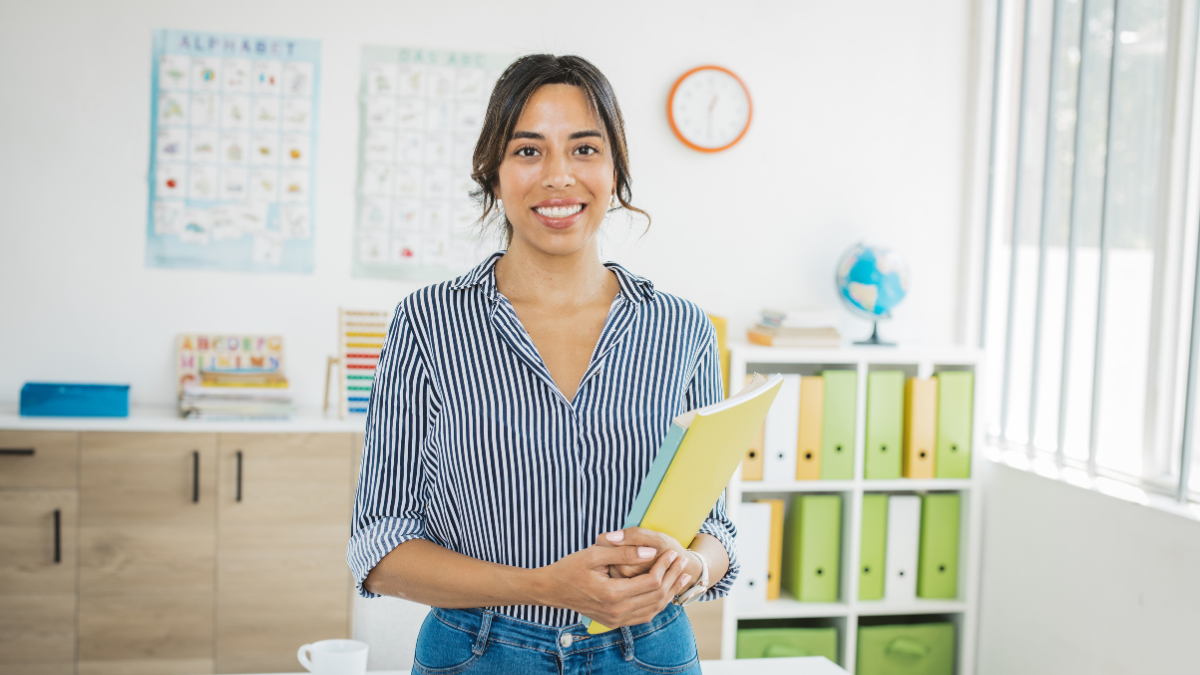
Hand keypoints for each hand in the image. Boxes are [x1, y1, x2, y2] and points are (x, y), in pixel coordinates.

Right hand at [534, 537, 692, 627]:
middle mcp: (616, 611)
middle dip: (672, 577)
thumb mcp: (595, 553)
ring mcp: (616, 619)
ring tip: (681, 576)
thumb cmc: (571, 567)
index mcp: (612, 594)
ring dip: (669, 592)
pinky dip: (657, 604)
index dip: (665, 566)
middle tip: (682, 560)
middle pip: (656, 596)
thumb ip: (624, 552)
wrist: (552, 589)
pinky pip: (643, 616)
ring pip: (653, 609)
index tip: (673, 551)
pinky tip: (664, 592)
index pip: (651, 581)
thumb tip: (650, 552)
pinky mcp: (614, 622)